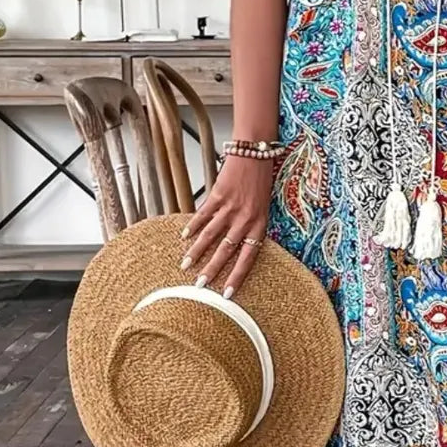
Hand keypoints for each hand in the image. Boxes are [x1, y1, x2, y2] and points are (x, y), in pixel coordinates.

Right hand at [180, 154, 274, 298]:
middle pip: (226, 251)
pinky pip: (203, 215)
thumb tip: (233, 248)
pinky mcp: (218, 195)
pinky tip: (184, 236)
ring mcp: (230, 207)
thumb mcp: (262, 208)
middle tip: (199, 285)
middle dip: (212, 270)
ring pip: (211, 235)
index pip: (248, 258)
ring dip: (197, 252)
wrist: (255, 153)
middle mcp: (245, 219)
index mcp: (259, 225)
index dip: (236, 276)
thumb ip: (249, 228)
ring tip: (185, 265)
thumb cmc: (260, 181)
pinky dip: (193, 226)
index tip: (226, 293)